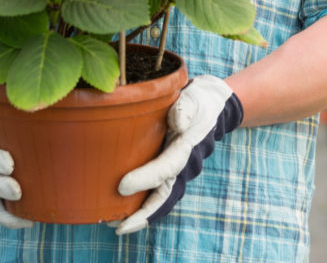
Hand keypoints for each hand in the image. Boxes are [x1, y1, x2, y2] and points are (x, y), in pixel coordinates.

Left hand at [114, 75, 243, 234]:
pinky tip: (119, 212)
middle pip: (164, 197)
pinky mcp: (168, 174)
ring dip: (138, 215)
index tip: (121, 187)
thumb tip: (178, 123)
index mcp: (186, 149)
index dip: (145, 179)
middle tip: (118, 226)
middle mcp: (183, 167)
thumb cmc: (199, 102)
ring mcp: (177, 173)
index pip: (165, 168)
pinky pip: (156, 195)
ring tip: (112, 223)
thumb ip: (185, 109)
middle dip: (142, 214)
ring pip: (159, 200)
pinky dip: (140, 207)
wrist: (213, 107)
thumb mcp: (193, 99)